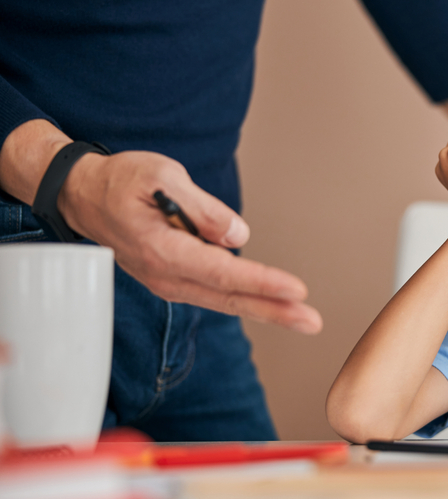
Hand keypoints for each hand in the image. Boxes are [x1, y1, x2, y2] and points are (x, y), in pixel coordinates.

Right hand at [60, 150, 322, 332]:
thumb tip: (239, 236)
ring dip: (266, 309)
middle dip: (275, 311)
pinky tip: (275, 303)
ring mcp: (170, 282)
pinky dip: (246, 299)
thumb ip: (202, 209)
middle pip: (230, 298)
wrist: (83, 196)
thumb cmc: (121, 181)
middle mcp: (166, 275)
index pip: (223, 272)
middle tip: (312, 321)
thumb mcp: (162, 176)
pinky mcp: (176, 279)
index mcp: (162, 250)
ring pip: (226, 300)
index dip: (262, 282)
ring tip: (305, 318)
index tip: (296, 290)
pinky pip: (216, 292)